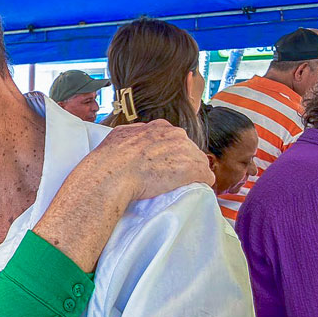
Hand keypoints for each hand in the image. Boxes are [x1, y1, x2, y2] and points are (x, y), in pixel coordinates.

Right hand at [92, 120, 214, 199]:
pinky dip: (201, 183)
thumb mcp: (120, 135)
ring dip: (191, 173)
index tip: (161, 163)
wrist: (113, 174)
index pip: (173, 138)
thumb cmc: (111, 158)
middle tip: (167, 176)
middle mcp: (176, 135)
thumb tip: (136, 138)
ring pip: (198, 162)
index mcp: (159, 127)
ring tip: (178, 185)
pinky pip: (206, 176)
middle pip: (187, 149)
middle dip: (180, 162)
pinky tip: (193, 189)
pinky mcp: (193, 170)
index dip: (168, 152)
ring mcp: (186, 152)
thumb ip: (134, 134)